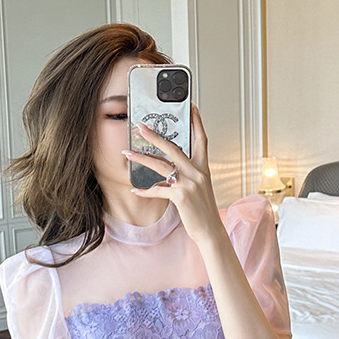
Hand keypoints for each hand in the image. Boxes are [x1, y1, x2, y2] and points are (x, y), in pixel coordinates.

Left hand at [123, 104, 223, 244]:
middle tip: (141, 126)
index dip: (197, 122)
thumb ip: (185, 178)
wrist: (211, 231)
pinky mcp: (181, 196)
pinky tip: (135, 189)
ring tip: (128, 152)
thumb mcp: (198, 189)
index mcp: (203, 168)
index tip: (192, 107)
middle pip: (173, 147)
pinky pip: (158, 190)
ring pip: (161, 165)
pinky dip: (145, 190)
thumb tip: (166, 176)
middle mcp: (197, 172)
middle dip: (155, 136)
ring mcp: (189, 184)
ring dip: (142, 158)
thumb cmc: (203, 212)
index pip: (201, 140)